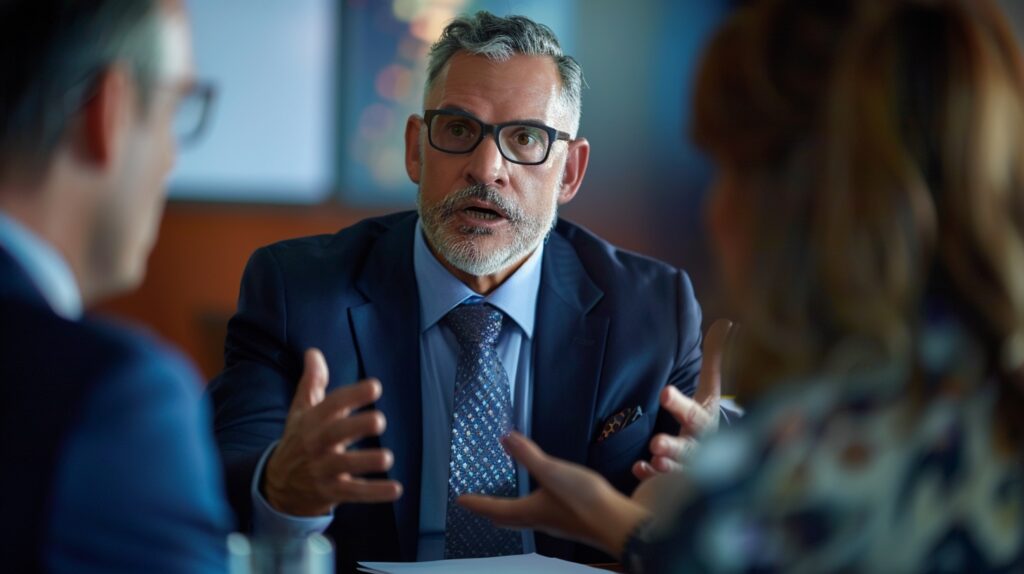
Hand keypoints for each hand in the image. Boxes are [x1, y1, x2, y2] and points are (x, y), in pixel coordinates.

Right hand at [263, 348, 402, 515]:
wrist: (277, 485)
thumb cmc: (298, 440)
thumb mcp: (301, 411)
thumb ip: (312, 382)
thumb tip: (313, 352)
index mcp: (311, 422)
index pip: (330, 405)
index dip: (352, 395)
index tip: (375, 386)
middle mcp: (315, 445)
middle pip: (334, 434)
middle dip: (356, 426)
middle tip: (379, 420)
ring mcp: (322, 470)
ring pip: (344, 466)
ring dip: (366, 462)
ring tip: (386, 458)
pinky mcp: (331, 492)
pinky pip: (354, 493)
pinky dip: (376, 493)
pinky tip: (396, 489)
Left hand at [458, 432, 649, 557]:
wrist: (618, 524)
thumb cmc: (584, 501)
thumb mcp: (551, 471)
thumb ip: (528, 454)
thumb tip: (505, 439)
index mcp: (529, 511)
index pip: (494, 508)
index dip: (476, 503)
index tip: (461, 500)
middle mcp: (540, 521)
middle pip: (508, 519)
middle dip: (492, 511)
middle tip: (479, 505)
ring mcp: (557, 523)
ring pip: (526, 520)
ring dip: (512, 512)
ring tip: (506, 503)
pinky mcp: (573, 521)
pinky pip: (544, 516)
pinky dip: (533, 509)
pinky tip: (543, 501)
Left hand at [633, 319, 732, 479]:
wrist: (717, 460)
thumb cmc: (704, 419)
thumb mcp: (710, 391)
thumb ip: (715, 359)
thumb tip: (727, 324)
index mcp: (705, 423)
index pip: (693, 413)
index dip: (679, 404)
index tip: (663, 392)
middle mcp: (699, 448)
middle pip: (689, 447)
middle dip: (674, 446)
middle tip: (656, 443)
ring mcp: (688, 468)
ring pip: (678, 469)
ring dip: (665, 465)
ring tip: (653, 457)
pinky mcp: (673, 483)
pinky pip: (661, 484)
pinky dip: (650, 478)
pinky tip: (639, 470)